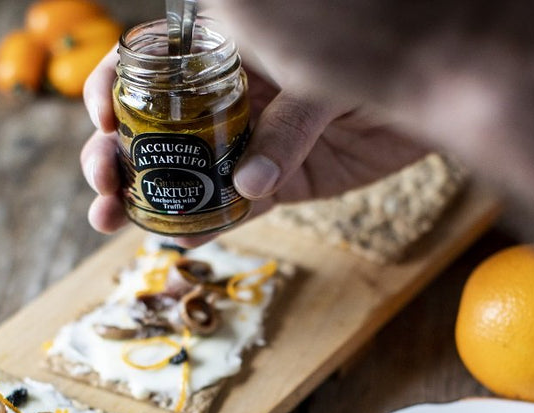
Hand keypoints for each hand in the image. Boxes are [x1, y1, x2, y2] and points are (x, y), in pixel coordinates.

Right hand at [79, 47, 427, 245]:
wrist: (434, 95)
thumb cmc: (374, 64)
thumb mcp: (322, 83)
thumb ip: (286, 127)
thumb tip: (248, 186)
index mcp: (226, 52)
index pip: (151, 64)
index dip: (112, 88)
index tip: (99, 118)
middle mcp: (228, 99)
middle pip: (154, 127)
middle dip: (116, 153)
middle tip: (102, 183)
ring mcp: (251, 144)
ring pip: (186, 174)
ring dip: (146, 197)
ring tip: (110, 219)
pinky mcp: (281, 183)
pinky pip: (236, 207)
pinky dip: (206, 225)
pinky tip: (178, 239)